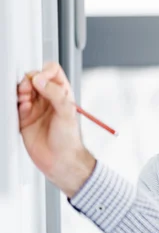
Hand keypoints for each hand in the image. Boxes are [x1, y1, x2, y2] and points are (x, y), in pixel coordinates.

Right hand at [17, 61, 95, 196]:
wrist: (60, 160)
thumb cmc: (69, 139)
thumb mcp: (67, 113)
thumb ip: (55, 94)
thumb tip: (40, 80)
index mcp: (62, 93)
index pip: (52, 72)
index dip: (44, 71)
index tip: (40, 80)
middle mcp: (48, 98)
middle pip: (34, 78)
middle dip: (29, 80)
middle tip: (29, 89)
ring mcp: (35, 108)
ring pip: (23, 90)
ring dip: (21, 91)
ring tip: (25, 99)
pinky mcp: (24, 118)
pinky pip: (16, 104)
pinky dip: (17, 103)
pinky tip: (23, 108)